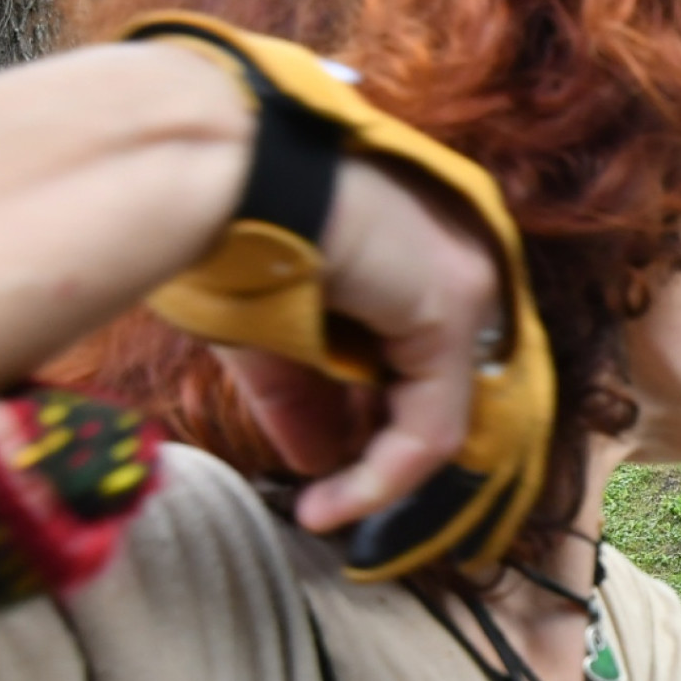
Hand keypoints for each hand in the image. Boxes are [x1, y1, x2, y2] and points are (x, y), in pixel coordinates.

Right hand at [224, 161, 503, 530]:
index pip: (413, 353)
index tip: (326, 472)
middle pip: (433, 382)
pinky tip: (330, 504)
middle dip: (380, 449)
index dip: (372, 420)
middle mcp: (454, 253)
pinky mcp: (455, 305)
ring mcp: (465, 277)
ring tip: (323, 512)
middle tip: (331, 500)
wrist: (215, 168)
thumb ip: (304, 395)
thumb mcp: (269, 332)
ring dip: (380, 474)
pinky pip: (431, 424)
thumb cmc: (223, 230)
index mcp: (410, 247)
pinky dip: (383, 476)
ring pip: (436, 409)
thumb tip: (317, 463)